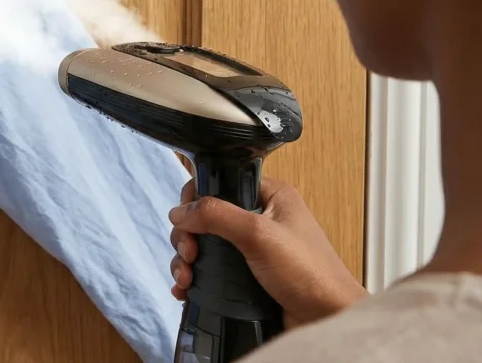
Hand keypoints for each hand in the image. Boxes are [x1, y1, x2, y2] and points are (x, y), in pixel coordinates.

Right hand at [168, 176, 367, 328]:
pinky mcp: (246, 275)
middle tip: (189, 255)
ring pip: (204, 245)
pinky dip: (194, 278)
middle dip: (188, 237)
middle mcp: (259, 219)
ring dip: (186, 261)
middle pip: (206, 217)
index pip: (220, 184)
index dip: (196, 200)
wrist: (326, 320)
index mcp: (269, 197)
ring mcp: (252, 248)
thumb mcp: (260, 235)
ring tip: (187, 279)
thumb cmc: (310, 275)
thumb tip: (179, 211)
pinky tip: (186, 289)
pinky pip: (210, 269)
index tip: (186, 222)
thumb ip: (217, 215)